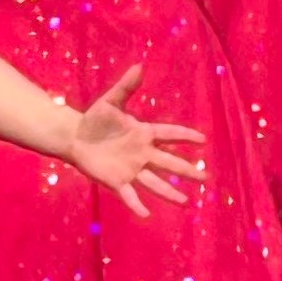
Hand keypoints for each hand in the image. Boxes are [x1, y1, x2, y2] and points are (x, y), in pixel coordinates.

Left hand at [65, 65, 209, 215]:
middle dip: (187, 170)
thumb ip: (126, 87)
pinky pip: (129, 194)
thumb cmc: (95, 119)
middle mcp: (142, 154)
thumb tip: (139, 66)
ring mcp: (131, 169)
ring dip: (169, 193)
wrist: (75, 137)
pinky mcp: (117, 181)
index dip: (185, 136)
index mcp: (144, 133)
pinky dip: (137, 204)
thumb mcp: (111, 101)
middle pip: (169, 163)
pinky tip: (147, 214)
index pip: (169, 134)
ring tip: (186, 203)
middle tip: (206, 178)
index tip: (203, 140)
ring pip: (155, 182)